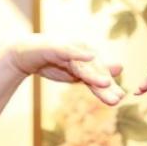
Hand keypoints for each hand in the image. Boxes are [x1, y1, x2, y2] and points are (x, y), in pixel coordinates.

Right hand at [6, 35, 124, 104]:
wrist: (26, 55)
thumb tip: (116, 75)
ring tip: (106, 82)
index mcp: (86, 60)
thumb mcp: (75, 73)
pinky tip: (90, 56)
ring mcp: (69, 49)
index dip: (109, 88)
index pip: (98, 77)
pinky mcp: (56, 47)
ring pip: (83, 65)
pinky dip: (78, 54)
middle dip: (104, 85)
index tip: (120, 98)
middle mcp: (81, 52)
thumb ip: (93, 77)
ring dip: (94, 74)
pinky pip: (68, 51)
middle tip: (118, 98)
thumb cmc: (52, 63)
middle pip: (94, 72)